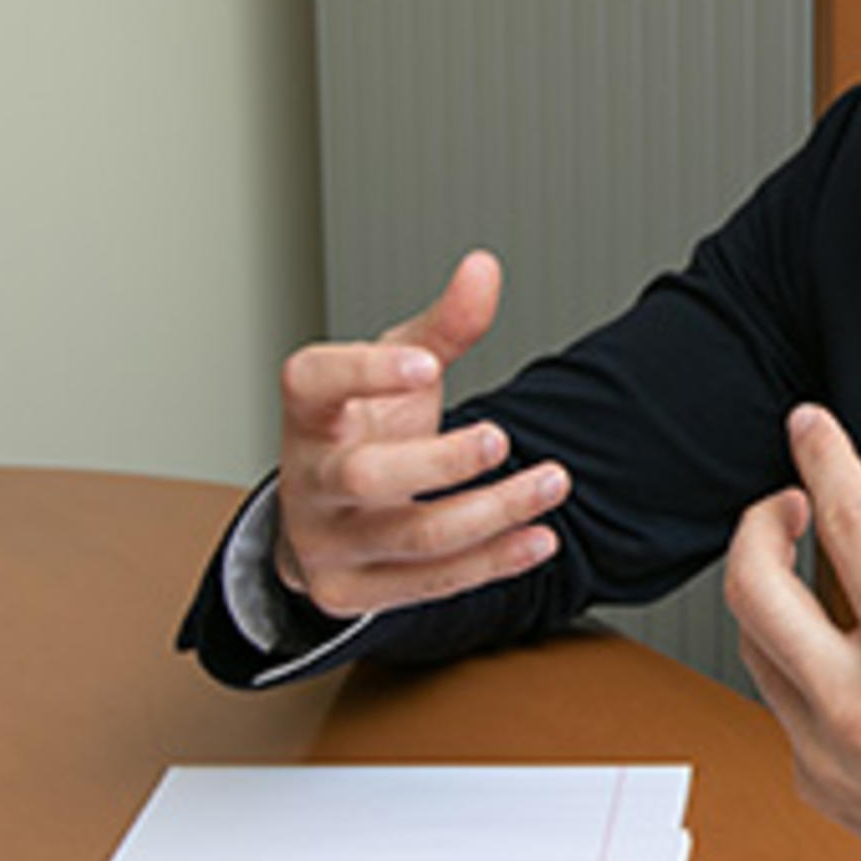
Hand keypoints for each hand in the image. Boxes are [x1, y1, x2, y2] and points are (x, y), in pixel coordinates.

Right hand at [273, 249, 569, 616]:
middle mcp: (308, 481)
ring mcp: (328, 543)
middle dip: (441, 462)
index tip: (428, 363)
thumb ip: (443, 326)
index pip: (312, 382)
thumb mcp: (396, 370)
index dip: (366, 370)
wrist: (325, 516)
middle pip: (366, 476)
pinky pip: (434, 582)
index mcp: (308, 413)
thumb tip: (484, 267)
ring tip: (553, 481)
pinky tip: (540, 537)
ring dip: (494, 511)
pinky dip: (495, 560)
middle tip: (502, 435)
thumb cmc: (363, 429)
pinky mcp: (355, 592)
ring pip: (414, 538)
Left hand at [724, 404, 860, 860]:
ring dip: (765, 591)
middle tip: (788, 499)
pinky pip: (779, 702)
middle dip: (758, 524)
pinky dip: (792, 659)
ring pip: (752, 646)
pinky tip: (829, 642)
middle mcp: (860, 707)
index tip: (809, 424)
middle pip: (751, 588)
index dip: (825, 457)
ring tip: (798, 560)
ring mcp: (829, 753)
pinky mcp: (819, 787)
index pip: (850, 527)